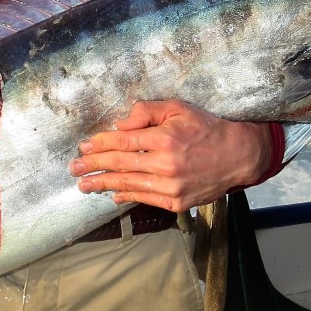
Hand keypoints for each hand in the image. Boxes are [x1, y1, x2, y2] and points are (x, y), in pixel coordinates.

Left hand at [69, 100, 270, 211]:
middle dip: (93, 166)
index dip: (100, 144)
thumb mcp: (179, 108)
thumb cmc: (206, 127)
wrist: (237, 155)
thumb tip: (120, 123)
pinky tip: (112, 194)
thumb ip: (147, 111)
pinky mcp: (176, 202)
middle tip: (74, 168)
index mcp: (165, 138)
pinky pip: (144, 198)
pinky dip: (126, 196)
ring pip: (128, 185)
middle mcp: (166, 164)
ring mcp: (171, 186)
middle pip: (120, 165)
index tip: (84, 146)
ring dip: (102, 185)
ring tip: (84, 185)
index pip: (123, 142)